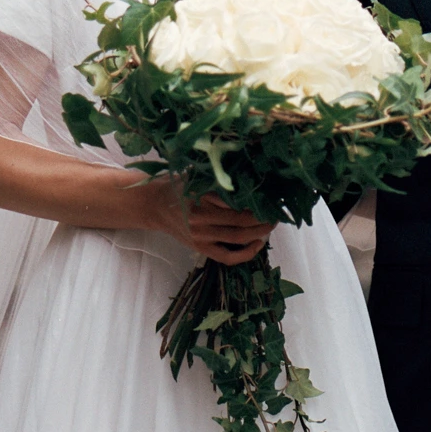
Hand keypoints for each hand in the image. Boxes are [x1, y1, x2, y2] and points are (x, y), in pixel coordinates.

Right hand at [142, 180, 275, 264]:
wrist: (154, 206)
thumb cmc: (177, 186)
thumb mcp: (195, 175)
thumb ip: (217, 176)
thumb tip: (248, 175)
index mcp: (200, 197)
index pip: (236, 201)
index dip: (257, 200)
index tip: (271, 195)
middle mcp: (200, 219)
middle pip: (241, 220)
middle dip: (263, 217)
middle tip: (276, 210)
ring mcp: (201, 236)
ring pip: (238, 237)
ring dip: (259, 232)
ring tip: (271, 224)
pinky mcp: (200, 248)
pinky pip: (227, 256)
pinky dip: (245, 253)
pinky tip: (257, 244)